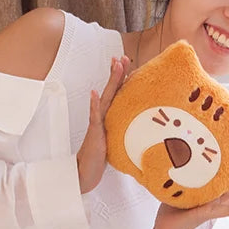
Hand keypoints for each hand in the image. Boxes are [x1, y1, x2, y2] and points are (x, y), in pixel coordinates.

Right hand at [77, 55, 129, 193]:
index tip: (128, 65)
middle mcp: (103, 117)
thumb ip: (126, 133)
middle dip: (117, 73)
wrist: (86, 171)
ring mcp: (98, 124)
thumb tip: (142, 130)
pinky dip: (94, 105)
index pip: (117, 95)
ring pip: (105, 98)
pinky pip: (94, 117)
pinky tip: (95, 93)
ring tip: (115, 65)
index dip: (122, 80)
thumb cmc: (101, 158)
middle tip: (122, 57)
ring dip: (110, 82)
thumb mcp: (119, 142)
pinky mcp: (95, 133)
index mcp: (110, 118)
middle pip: (111, 91)